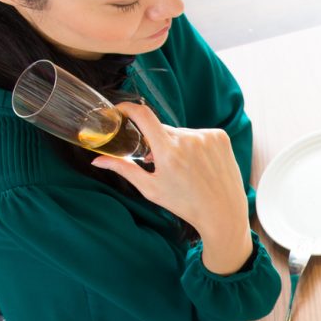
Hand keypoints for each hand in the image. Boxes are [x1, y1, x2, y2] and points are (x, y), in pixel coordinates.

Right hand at [91, 102, 251, 271]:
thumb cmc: (185, 204)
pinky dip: (195, 144)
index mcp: (168, 152)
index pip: (143, 115)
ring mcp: (207, 137)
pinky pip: (199, 134)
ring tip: (186, 168)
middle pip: (162, 129)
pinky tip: (201, 164)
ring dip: (177, 144)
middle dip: (157, 141)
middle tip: (160, 162)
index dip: (128, 108)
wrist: (223, 213)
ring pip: (181, 132)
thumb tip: (97, 159)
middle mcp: (188, 140)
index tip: (121, 110)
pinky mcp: (221, 137)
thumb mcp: (151, 188)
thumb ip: (124, 169)